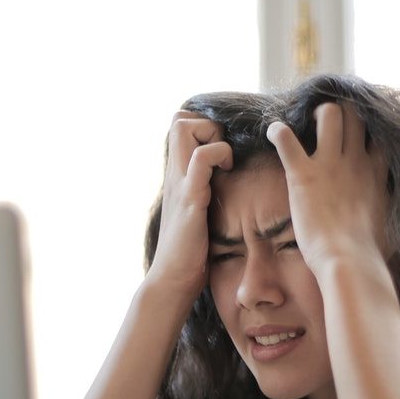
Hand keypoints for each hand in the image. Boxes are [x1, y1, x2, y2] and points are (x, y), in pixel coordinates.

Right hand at [147, 110, 232, 300]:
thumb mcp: (196, 214)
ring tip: (225, 162)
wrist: (172, 280)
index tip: (222, 150)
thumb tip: (225, 187)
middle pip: (179, 118)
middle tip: (224, 152)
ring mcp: (180, 184)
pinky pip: (200, 159)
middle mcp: (174, 174)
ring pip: (184, 128)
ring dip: (212, 135)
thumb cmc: (189, 253)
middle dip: (207, 124)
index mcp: (177, 176)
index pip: (180, 125)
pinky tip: (227, 173)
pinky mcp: (190, 198)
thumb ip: (203, 194)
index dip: (203, 126)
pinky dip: (218, 155)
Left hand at [266, 102, 388, 276]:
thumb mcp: (391, 224)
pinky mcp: (303, 174)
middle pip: (355, 114)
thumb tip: (396, 217)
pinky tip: (273, 132)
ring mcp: (329, 164)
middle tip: (328, 123)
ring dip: (316, 114)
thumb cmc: (370, 253)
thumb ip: (390, 209)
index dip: (370, 128)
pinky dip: (277, 131)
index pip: (380, 134)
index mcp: (376, 173)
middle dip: (343, 112)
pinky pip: (285, 138)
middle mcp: (355, 161)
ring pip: (329, 113)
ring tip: (306, 123)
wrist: (349, 261)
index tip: (359, 133)